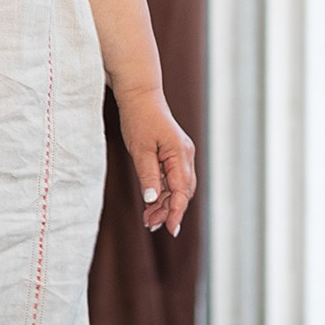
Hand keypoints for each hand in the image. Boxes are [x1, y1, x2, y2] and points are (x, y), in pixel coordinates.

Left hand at [116, 86, 195, 236]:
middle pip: (182, 192)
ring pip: (178, 187)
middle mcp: (185, 156)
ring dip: (165, 203)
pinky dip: (163, 191)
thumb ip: (148, 176)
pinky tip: (151, 202)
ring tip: (148, 219)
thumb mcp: (140, 150)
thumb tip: (152, 199)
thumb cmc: (139, 119)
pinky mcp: (174, 154)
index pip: (182, 191)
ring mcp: (181, 154)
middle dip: (168, 210)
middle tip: (150, 225)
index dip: (176, 212)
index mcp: (180, 154)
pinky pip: (172, 178)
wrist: (140, 95)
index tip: (169, 230)